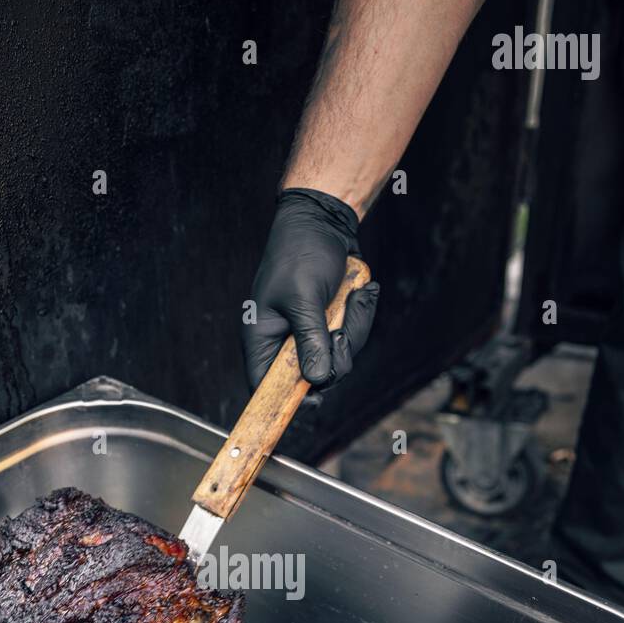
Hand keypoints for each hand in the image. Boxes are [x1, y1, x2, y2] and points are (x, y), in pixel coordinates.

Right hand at [242, 188, 378, 391]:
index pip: (264, 386)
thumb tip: (317, 380)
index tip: (315, 399)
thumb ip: (310, 339)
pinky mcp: (330, 327)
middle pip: (312, 379)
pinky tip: (358, 295)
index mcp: (263, 337)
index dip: (286, 400)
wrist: (324, 222)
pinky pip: (351, 341)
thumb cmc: (301, 251)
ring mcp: (309, 335)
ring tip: (354, 298)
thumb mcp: (304, 297)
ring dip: (354, 330)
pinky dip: (360, 318)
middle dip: (337, 355)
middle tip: (341, 329)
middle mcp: (283, 342)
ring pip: (338, 360)